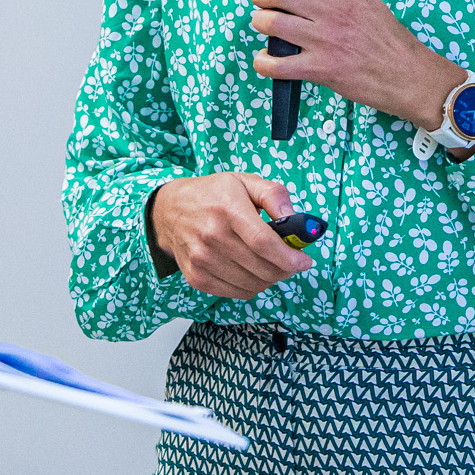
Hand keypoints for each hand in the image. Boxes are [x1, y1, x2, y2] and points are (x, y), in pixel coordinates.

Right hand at [148, 173, 309, 299]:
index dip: (290, 257)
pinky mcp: (197, 278)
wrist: (170, 211)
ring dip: (269, 278)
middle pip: (262, 268)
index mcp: (228, 209)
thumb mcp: (245, 181)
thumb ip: (274, 195)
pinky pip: (237, 293)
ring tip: (269, 264)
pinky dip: (251, 286)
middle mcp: (212, 236)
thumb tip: (293, 219)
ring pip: (253, 285)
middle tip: (291, 262)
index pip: (264, 243)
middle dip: (285, 269)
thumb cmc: (213, 195)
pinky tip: (250, 270)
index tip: (304, 261)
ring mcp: (202, 260)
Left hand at [249, 0, 462, 130]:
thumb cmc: (388, 40)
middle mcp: (334, 12)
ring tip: (263, 24)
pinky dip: (262, 61)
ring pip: (273, 23)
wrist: (408, 76)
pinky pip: (277, 64)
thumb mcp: (368, 3)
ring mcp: (326, 42)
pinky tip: (266, 58)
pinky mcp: (321, 70)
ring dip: (259, 22)